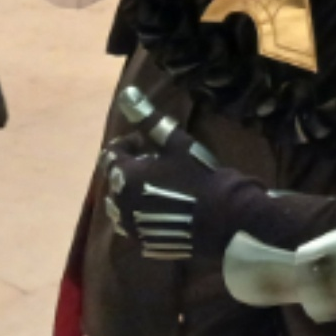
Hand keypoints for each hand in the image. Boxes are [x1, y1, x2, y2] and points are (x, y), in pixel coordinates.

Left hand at [101, 121, 227, 260]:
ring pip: (121, 206)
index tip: (147, 143)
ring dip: (133, 194)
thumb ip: (148, 119)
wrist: (223, 217)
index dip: (128, 145)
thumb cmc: (200, 175)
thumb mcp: (176, 142)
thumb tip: (126, 93)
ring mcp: (131, 227)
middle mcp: (120, 203)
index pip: (111, 155)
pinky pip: (135, 225)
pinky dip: (143, 214)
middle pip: (115, 181)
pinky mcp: (143, 243)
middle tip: (156, 165)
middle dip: (130, 171)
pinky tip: (165, 209)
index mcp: (125, 176)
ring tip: (157, 188)